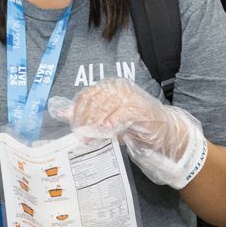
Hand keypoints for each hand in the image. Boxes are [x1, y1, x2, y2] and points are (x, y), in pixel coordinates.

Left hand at [59, 78, 208, 189]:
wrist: (164, 133)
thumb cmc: (133, 126)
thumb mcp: (106, 120)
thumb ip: (86, 115)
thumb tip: (61, 112)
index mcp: (110, 87)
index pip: (86, 95)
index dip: (77, 112)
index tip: (74, 128)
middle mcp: (119, 88)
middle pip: (93, 100)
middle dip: (84, 120)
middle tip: (81, 137)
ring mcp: (131, 97)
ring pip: (104, 106)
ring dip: (94, 124)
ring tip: (90, 139)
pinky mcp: (141, 109)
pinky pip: (121, 113)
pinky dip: (110, 122)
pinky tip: (105, 132)